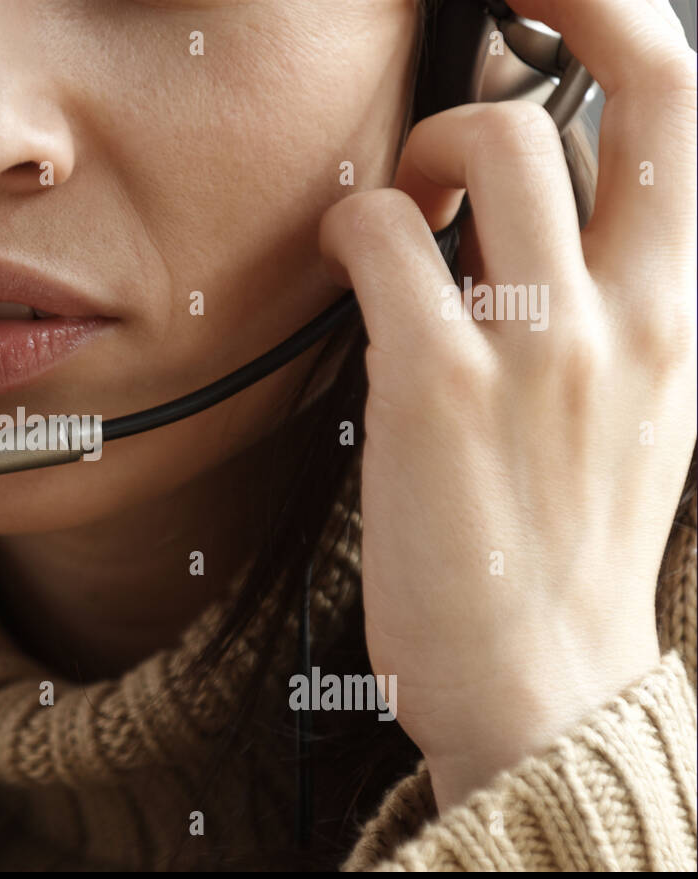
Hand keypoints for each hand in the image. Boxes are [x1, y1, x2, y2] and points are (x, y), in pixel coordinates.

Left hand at [317, 0, 696, 811]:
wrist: (540, 684)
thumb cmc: (564, 551)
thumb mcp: (634, 418)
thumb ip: (609, 312)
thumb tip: (530, 223)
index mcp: (682, 313)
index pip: (689, 110)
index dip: (622, 12)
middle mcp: (631, 310)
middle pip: (608, 90)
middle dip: (531, 29)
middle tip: (456, 61)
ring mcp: (540, 343)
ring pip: (492, 143)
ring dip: (423, 151)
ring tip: (397, 213)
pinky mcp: (438, 385)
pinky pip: (384, 236)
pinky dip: (352, 226)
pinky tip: (343, 263)